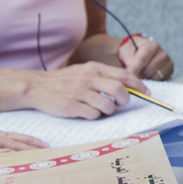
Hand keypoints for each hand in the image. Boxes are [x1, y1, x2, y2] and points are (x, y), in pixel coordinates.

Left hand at [0, 123, 45, 162]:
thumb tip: (10, 154)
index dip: (24, 148)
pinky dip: (5, 145)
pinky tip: (14, 149)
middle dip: (26, 142)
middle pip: (3, 136)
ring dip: (18, 142)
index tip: (41, 153)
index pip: (3, 141)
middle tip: (47, 148)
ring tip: (38, 145)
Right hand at [23, 61, 147, 119]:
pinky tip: (87, 111)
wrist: (35, 86)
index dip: (139, 85)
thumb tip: (128, 87)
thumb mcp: (84, 71)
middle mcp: (88, 79)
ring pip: (108, 106)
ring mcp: (79, 93)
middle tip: (121, 103)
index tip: (147, 93)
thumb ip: (104, 77)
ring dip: (108, 110)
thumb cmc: (64, 81)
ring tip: (100, 108)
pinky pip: (93, 115)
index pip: (124, 75)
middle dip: (125, 100)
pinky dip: (94, 116)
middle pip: (119, 90)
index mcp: (94, 68)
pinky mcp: (71, 106)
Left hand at [117, 36, 173, 80]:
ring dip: (144, 77)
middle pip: (147, 71)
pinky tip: (147, 74)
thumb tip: (131, 73)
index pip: (143, 60)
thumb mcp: (127, 51)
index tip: (128, 75)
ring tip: (140, 72)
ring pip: (153, 77)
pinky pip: (158, 80)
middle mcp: (163, 53)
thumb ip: (129, 61)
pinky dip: (151, 79)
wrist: (141, 50)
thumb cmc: (133, 50)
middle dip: (138, 74)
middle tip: (133, 72)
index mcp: (153, 46)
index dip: (134, 69)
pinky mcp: (170, 70)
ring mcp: (168, 62)